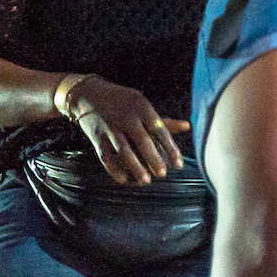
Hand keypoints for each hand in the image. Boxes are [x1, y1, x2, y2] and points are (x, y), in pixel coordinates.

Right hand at [67, 77, 186, 184]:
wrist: (88, 95)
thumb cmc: (123, 102)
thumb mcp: (143, 105)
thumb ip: (163, 120)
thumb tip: (188, 126)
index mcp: (142, 108)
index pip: (159, 129)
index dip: (170, 147)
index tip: (178, 163)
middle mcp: (127, 118)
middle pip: (142, 141)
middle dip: (153, 159)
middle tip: (163, 174)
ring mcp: (111, 128)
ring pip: (123, 150)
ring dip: (134, 166)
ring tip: (146, 181)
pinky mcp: (97, 137)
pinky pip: (106, 156)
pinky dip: (114, 169)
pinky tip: (124, 179)